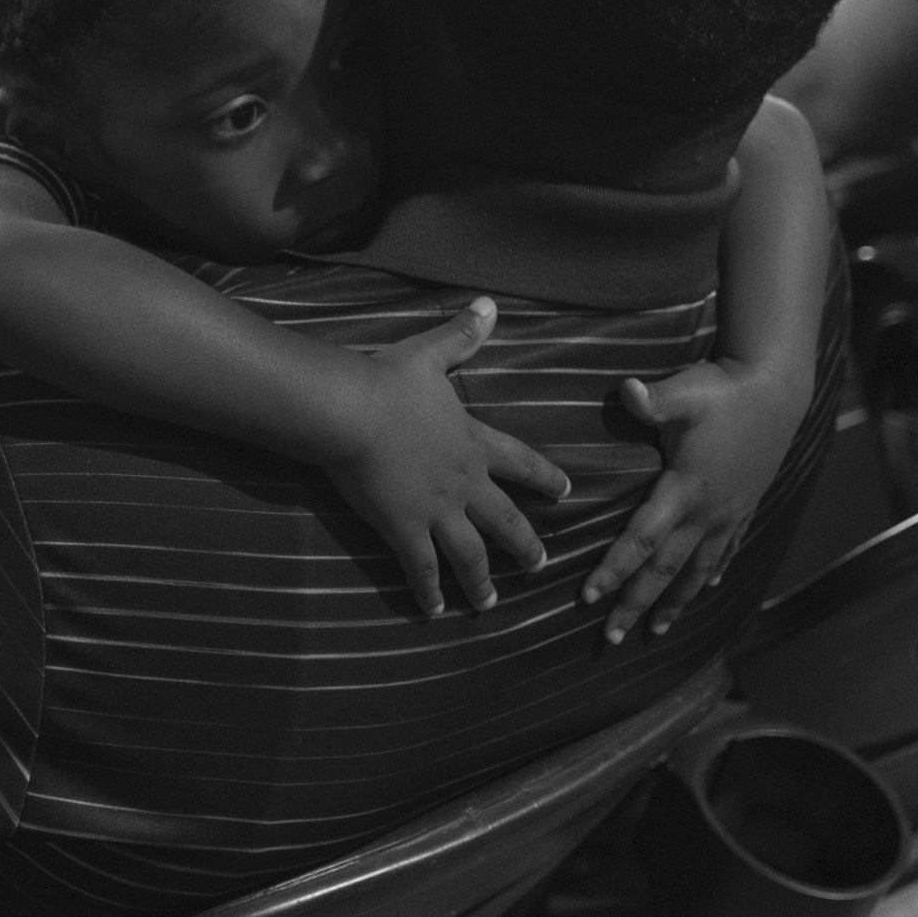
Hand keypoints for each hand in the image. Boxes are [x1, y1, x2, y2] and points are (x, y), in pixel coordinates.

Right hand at [329, 299, 563, 618]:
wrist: (352, 411)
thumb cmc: (387, 380)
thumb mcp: (429, 352)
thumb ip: (462, 335)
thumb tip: (489, 304)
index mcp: (474, 442)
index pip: (521, 463)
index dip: (545, 478)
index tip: (565, 493)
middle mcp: (464, 483)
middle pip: (505, 521)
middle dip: (525, 545)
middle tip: (540, 565)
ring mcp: (437, 510)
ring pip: (471, 554)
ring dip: (483, 580)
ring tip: (491, 603)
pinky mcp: (404, 529)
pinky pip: (422, 568)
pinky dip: (429, 591)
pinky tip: (435, 611)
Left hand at [594, 354, 814, 641]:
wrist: (778, 388)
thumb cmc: (726, 389)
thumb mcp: (687, 391)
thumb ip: (655, 399)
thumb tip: (627, 391)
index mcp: (686, 489)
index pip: (642, 540)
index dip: (614, 570)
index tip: (589, 598)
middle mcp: (708, 511)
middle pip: (665, 570)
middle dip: (636, 604)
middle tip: (611, 639)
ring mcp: (729, 512)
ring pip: (698, 569)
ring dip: (676, 602)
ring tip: (657, 630)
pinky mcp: (745, 504)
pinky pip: (727, 549)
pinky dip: (713, 572)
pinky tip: (710, 586)